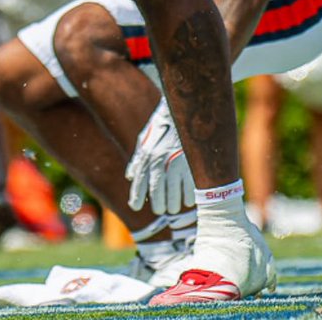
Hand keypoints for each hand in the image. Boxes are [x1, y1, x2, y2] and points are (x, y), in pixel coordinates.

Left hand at [126, 98, 194, 215]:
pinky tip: (186, 200)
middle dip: (158, 205)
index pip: (139, 183)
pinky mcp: (192, 167)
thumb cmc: (162, 128)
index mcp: (147, 156)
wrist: (183, 112)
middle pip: (157, 194)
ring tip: (172, 208)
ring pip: (174, 197)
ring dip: (173, 205)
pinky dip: (187, 199)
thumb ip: (138, 160)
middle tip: (160, 209)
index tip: (135, 207)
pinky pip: (189, 191)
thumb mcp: (145, 140)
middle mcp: (160, 163)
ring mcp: (177, 165)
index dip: (135, 198)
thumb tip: (129, 177)